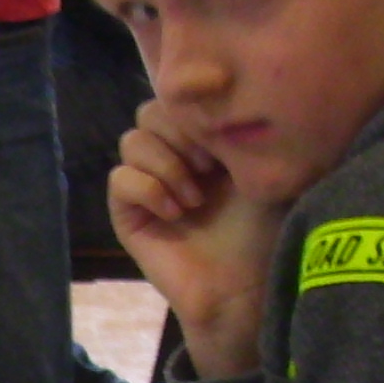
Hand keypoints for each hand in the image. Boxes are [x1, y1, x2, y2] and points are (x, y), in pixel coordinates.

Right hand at [106, 101, 285, 379]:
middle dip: (179, 134)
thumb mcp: (263, 170)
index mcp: (203, 143)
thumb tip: (220, 95)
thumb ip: (240, 130)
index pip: (177, 100)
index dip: (194, 113)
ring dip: (166, 164)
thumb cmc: (263, 232)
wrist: (244, 287)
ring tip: (195, 198)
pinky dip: (148, 190)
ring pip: (131, 142)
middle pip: (148, 113)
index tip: (224, 147)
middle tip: (209, 168)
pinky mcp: (128, 215)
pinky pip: (120, 179)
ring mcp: (147, 187)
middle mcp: (172, 159)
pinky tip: (176, 213)